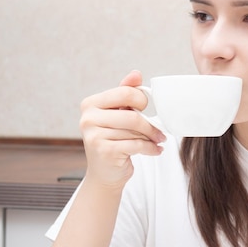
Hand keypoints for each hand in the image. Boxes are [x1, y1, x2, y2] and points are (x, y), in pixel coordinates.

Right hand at [79, 70, 165, 189]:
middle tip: (159, 131)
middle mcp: (88, 118)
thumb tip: (136, 74)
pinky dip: (151, 148)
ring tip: (157, 141)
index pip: (125, 93)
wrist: (105, 172)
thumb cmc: (114, 139)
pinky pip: (137, 145)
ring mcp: (94, 136)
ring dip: (151, 137)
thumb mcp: (118, 113)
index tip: (146, 109)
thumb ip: (126, 92)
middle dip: (150, 124)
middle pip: (132, 115)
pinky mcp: (104, 151)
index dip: (141, 100)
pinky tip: (155, 150)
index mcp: (90, 103)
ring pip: (135, 132)